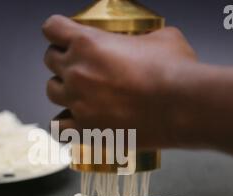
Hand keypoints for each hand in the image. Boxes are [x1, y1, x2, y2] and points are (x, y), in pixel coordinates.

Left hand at [42, 15, 197, 148]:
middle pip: (50, 59)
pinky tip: (74, 121)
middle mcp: (76, 71)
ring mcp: (78, 102)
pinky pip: (57, 127)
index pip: (52, 28)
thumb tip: (147, 42)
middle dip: (63, 60)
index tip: (63, 37)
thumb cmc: (174, 71)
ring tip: (80, 94)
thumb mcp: (161, 37)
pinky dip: (63, 123)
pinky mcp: (85, 129)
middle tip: (81, 66)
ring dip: (63, 90)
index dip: (58, 31)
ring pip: (51, 91)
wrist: (182, 107)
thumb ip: (142, 37)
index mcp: (88, 42)